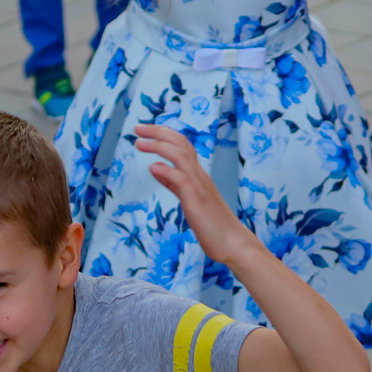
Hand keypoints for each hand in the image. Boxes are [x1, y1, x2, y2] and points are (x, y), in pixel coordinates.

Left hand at [132, 123, 255, 269]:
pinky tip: (153, 168)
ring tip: (139, 143)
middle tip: (137, 128)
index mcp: (198, 175)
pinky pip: (181, 179)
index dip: (163, 135)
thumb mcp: (188, 199)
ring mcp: (200, 186)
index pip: (182, 145)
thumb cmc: (212, 224)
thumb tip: (155, 167)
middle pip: (181, 143)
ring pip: (181, 155)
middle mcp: (200, 175)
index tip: (144, 132)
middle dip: (158, 132)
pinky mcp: (197, 201)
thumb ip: (173, 183)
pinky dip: (166, 171)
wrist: (233, 244)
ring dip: (159, 146)